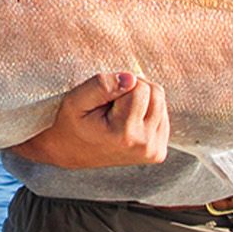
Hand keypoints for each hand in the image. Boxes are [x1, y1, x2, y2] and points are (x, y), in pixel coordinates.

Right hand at [8, 72, 168, 169]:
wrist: (70, 153)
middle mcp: (144, 145)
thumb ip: (101, 86)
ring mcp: (153, 151)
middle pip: (155, 93)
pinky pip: (162, 116)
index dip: (120, 85)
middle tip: (111, 105)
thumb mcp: (75, 101)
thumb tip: (131, 78)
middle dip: (134, 90)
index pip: (138, 87)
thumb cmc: (71, 124)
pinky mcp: (158, 152)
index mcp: (124, 134)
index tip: (104, 101)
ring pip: (160, 102)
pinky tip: (128, 122)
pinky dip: (146, 113)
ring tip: (118, 114)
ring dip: (141, 101)